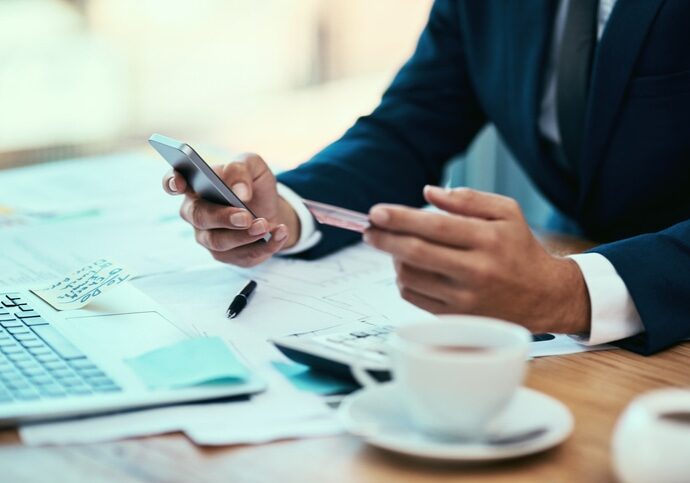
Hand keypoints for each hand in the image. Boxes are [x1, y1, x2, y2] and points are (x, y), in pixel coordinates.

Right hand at [162, 153, 300, 266]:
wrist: (272, 208)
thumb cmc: (253, 185)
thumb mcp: (253, 167)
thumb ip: (241, 170)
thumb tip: (239, 192)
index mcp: (196, 186)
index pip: (174, 183)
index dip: (172, 183)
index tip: (179, 183)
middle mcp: (196, 213)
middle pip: (200, 217)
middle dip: (223, 218)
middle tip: (245, 216)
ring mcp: (209, 237)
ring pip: (219, 242)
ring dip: (245, 235)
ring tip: (266, 225)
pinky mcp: (228, 256)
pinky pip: (244, 256)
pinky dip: (267, 245)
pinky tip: (280, 232)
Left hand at [363, 186, 590, 333]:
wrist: (544, 296)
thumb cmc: (521, 249)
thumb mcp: (507, 212)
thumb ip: (468, 199)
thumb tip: (428, 192)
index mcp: (488, 240)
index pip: (434, 227)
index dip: (400, 218)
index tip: (376, 212)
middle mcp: (476, 271)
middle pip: (416, 253)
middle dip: (385, 239)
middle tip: (369, 230)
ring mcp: (465, 298)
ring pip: (411, 277)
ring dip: (395, 259)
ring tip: (397, 247)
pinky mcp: (456, 317)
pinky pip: (414, 297)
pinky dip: (404, 280)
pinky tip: (410, 267)